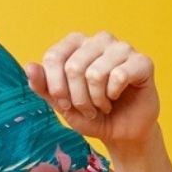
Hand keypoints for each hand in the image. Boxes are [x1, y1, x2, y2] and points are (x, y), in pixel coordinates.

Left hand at [23, 31, 160, 145]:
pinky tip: (117, 97)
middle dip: (77, 98)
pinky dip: (113, 94)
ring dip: (96, 99)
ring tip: (102, 104)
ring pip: (95, 73)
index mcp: (75, 43)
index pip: (53, 57)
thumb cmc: (90, 113)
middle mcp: (98, 39)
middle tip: (87, 108)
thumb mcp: (60, 103)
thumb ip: (42, 85)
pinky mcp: (142, 61)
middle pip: (73, 67)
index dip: (56, 87)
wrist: (121, 131)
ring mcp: (122, 48)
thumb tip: (29, 66)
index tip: (64, 103)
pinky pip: (119, 76)